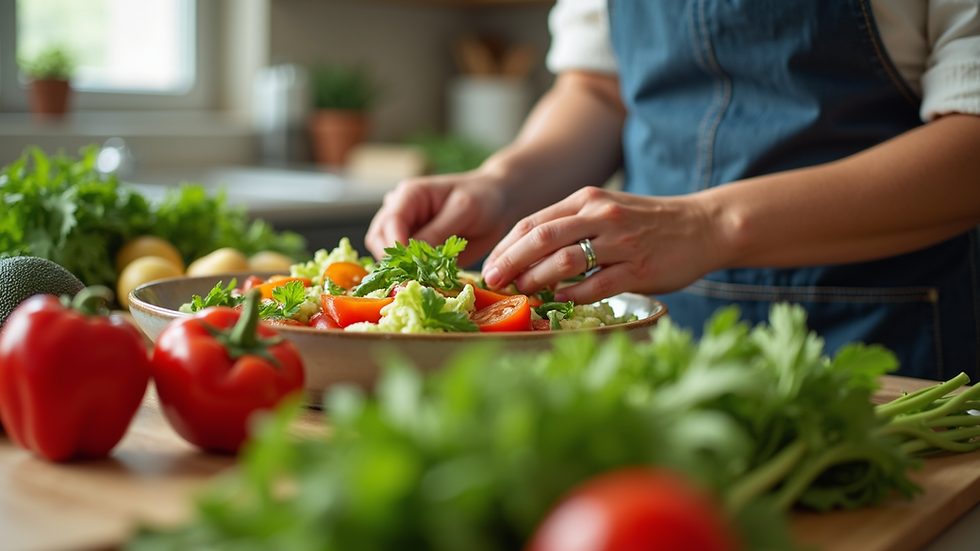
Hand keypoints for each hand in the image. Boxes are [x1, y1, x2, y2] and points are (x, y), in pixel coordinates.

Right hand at [365, 167, 511, 266]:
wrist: (498, 204)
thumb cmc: (482, 198)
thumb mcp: (462, 210)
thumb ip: (437, 231)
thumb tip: (414, 257)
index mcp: (408, 195)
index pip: (389, 222)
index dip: (395, 246)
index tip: (410, 265)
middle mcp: (402, 212)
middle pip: (379, 239)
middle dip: (394, 259)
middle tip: (415, 277)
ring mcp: (407, 231)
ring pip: (388, 255)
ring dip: (401, 269)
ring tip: (424, 279)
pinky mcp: (418, 250)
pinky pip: (405, 265)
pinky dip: (413, 274)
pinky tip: (430, 280)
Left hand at [481, 186, 729, 303]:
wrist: (703, 225)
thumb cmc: (648, 223)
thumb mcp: (606, 211)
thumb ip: (570, 225)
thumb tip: (524, 255)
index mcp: (586, 199)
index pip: (533, 222)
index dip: (506, 247)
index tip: (488, 267)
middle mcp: (600, 215)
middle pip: (541, 238)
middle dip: (510, 263)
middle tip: (492, 283)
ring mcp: (620, 242)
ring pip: (564, 261)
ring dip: (536, 280)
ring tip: (522, 294)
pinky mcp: (638, 268)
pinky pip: (595, 285)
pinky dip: (571, 296)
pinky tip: (557, 303)